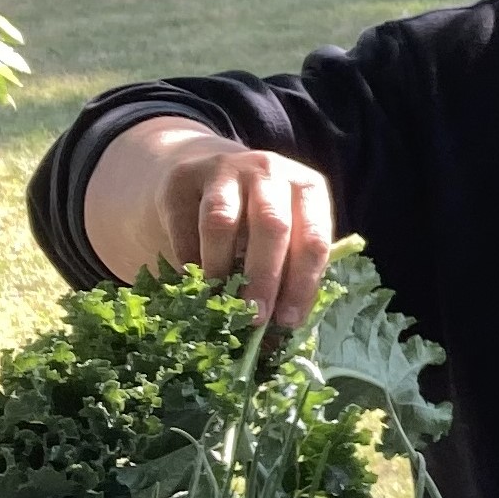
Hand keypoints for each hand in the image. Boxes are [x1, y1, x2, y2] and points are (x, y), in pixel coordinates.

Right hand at [158, 142, 337, 326]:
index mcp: (307, 188)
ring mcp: (226, 169)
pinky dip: (189, 259)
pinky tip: (193, 282)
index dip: (302, 283)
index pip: (314, 239)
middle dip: (264, 278)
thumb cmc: (254, 220)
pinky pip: (185, 223)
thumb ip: (287, 270)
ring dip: (220, 267)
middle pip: (272, 226)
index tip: (287, 321)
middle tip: (254, 317)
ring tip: (219, 301)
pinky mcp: (184, 177)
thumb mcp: (283, 234)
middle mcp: (270, 171)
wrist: (204, 176)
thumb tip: (281, 328)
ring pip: (222, 221)